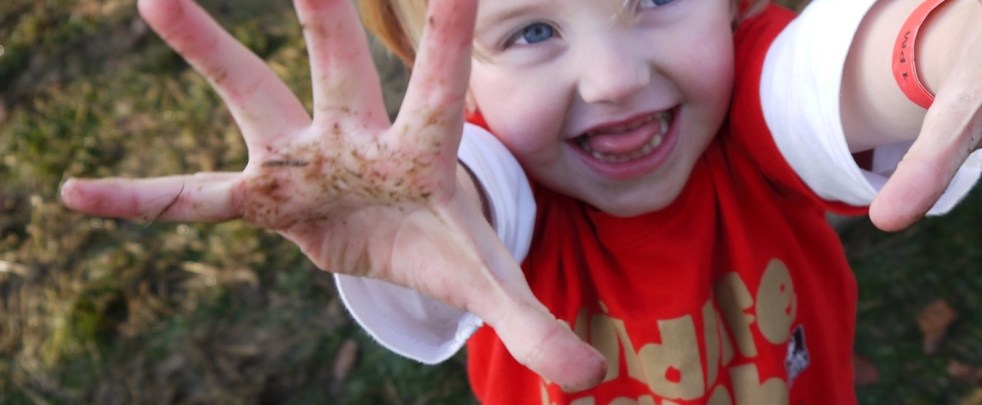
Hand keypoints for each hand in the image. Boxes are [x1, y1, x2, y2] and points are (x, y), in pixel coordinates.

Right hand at [59, 0, 604, 389]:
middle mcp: (359, 139)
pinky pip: (197, 198)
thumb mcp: (489, 284)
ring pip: (253, 99)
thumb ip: (534, 322)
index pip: (439, 85)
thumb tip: (590, 380)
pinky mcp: (268, 198)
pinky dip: (143, 200)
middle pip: (340, 67)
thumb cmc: (448, 244)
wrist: (402, 242)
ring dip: (210, 53)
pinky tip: (74, 195)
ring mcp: (306, 161)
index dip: (445, 32)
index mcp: (422, 152)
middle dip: (324, 13)